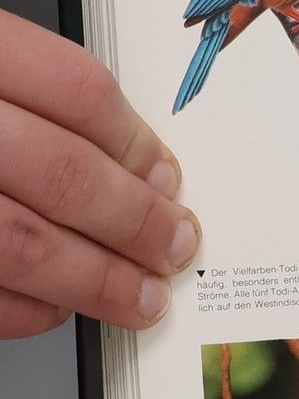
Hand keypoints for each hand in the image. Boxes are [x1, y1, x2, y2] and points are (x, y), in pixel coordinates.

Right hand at [0, 11, 200, 336]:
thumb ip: (34, 96)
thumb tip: (132, 164)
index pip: (76, 90)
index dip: (137, 144)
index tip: (170, 179)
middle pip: (63, 173)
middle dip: (136, 222)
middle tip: (176, 247)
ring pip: (22, 242)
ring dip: (97, 280)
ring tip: (142, 297)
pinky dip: (27, 308)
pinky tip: (56, 305)